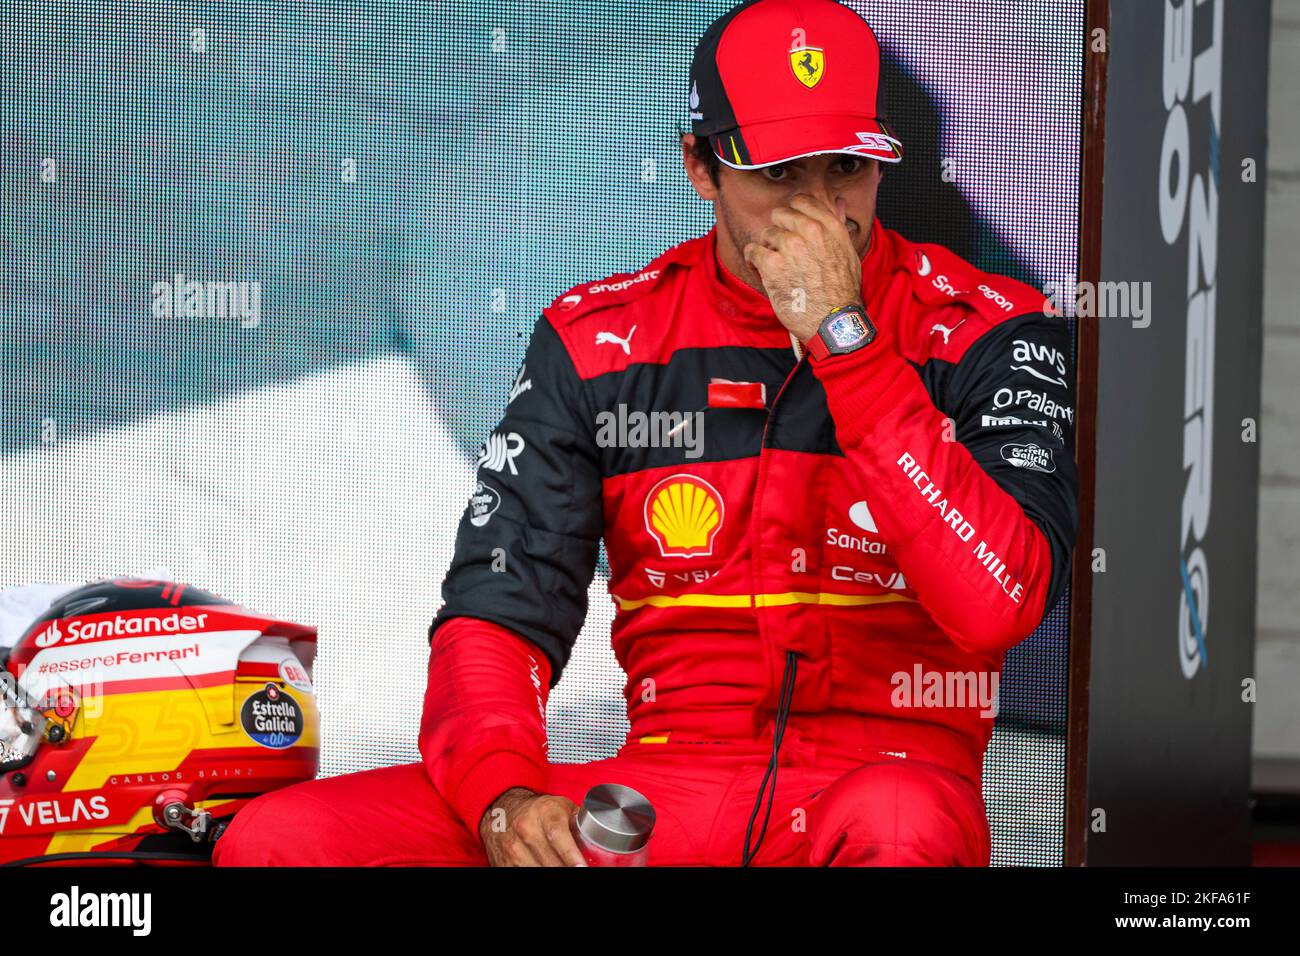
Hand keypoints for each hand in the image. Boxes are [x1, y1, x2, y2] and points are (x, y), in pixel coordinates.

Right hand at [478, 786, 586, 866]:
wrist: (503, 809)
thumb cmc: (539, 809)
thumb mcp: (561, 806)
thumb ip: (579, 820)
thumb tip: (600, 833)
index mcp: (545, 813)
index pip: (558, 836)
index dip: (571, 855)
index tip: (581, 867)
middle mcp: (527, 830)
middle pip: (551, 861)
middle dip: (566, 868)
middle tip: (577, 868)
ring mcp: (514, 848)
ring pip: (538, 870)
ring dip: (552, 870)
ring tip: (562, 865)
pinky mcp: (505, 863)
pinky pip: (525, 873)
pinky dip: (537, 871)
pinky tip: (544, 866)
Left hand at [742, 194, 864, 343]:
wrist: (832, 320)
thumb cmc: (842, 292)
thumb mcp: (848, 253)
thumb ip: (837, 226)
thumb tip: (836, 203)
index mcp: (829, 226)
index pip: (802, 201)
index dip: (792, 212)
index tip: (788, 224)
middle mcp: (810, 230)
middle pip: (779, 215)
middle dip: (778, 231)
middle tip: (781, 249)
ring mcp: (790, 245)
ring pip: (766, 235)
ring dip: (767, 249)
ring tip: (775, 266)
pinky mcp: (772, 263)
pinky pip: (752, 251)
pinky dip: (752, 261)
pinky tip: (759, 270)